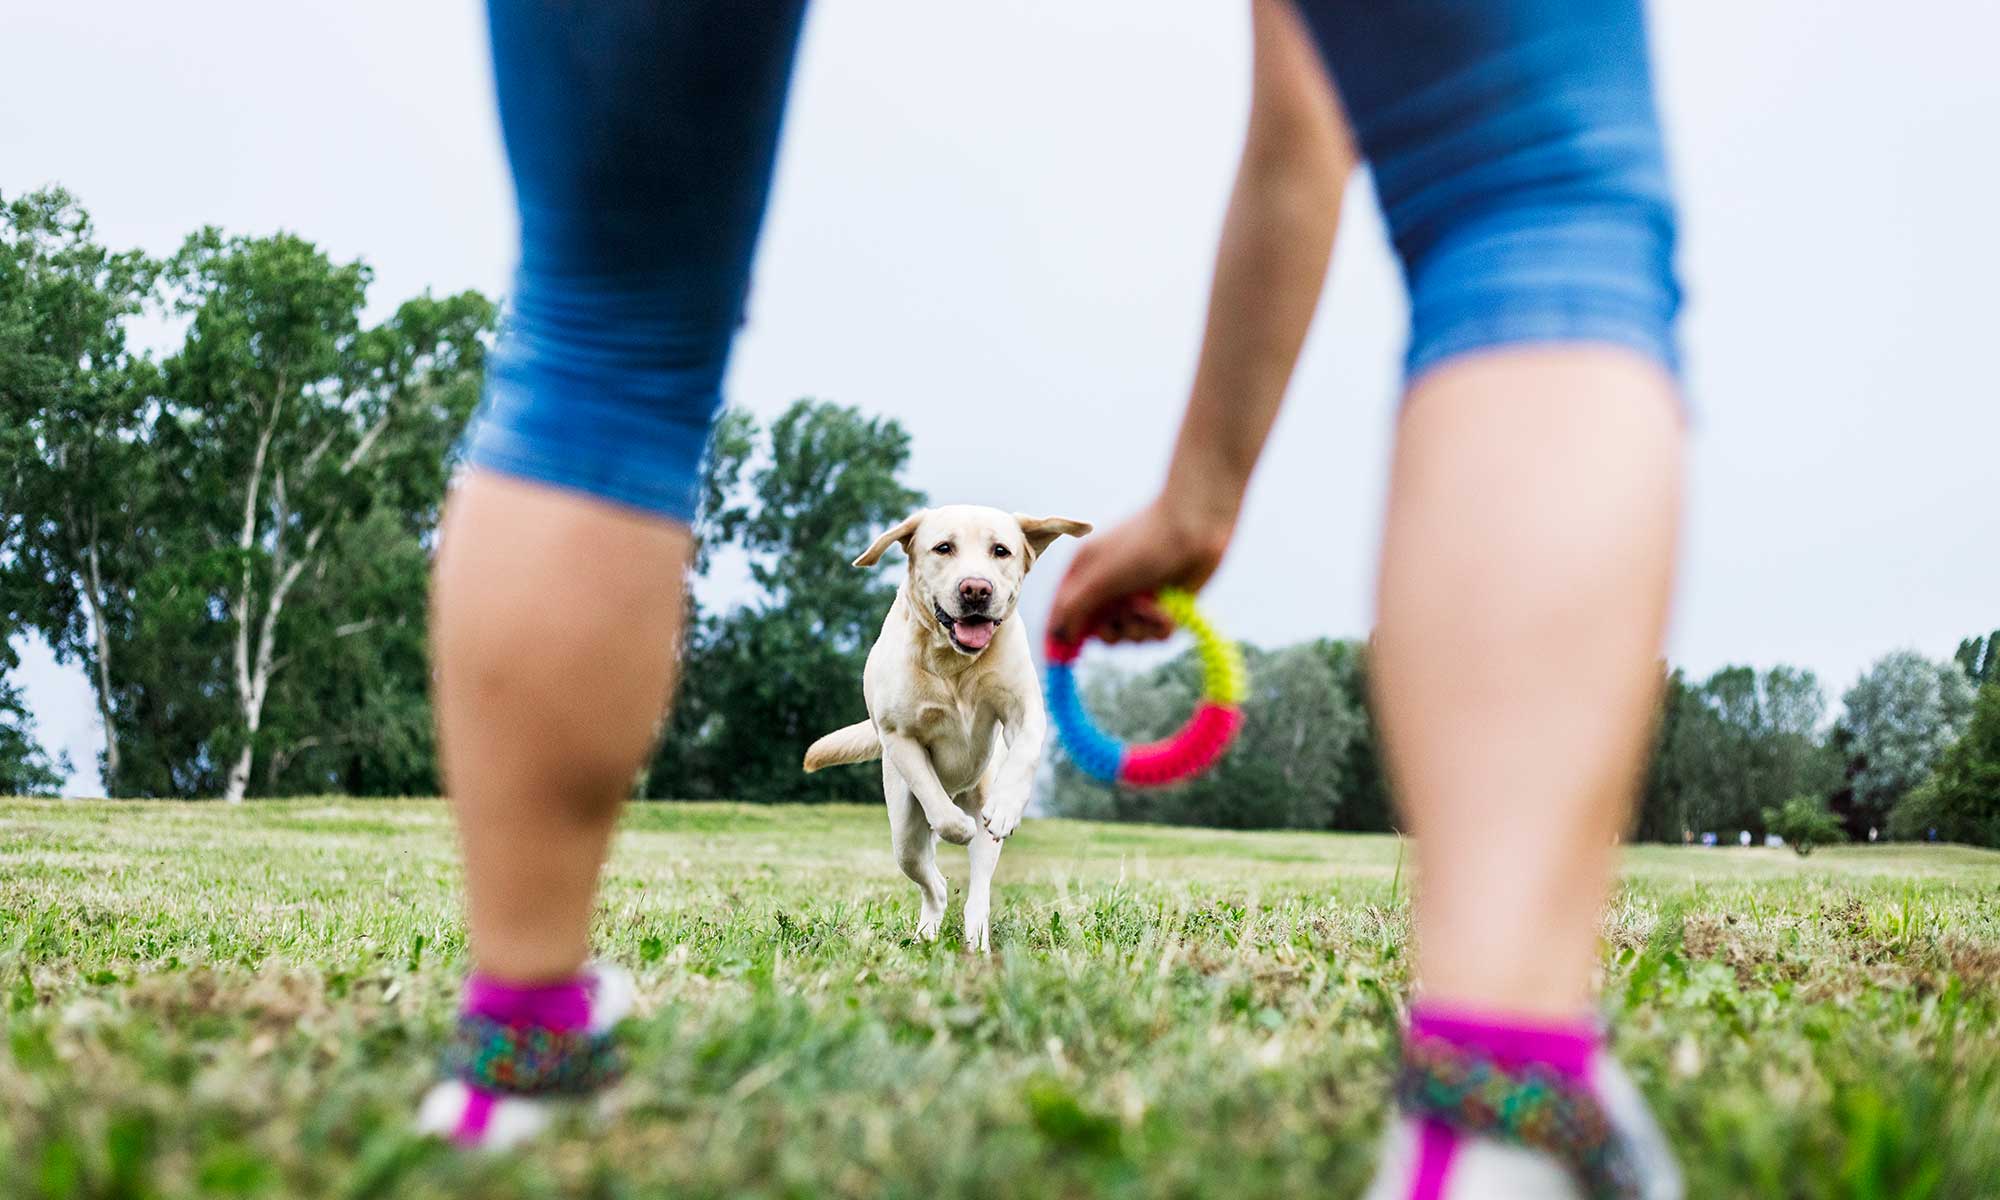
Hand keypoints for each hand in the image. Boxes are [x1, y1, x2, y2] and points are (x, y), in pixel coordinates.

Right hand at [1047, 494, 1232, 644]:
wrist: (1196, 528)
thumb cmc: (1143, 544)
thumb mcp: (1101, 575)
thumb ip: (1075, 606)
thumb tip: (1056, 635)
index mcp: (1084, 573)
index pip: (1062, 611)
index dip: (1061, 635)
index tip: (1063, 659)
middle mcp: (1107, 587)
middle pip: (1096, 631)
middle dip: (1112, 630)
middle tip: (1124, 616)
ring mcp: (1135, 597)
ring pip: (1127, 636)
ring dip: (1140, 628)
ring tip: (1153, 607)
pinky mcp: (1162, 606)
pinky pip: (1153, 635)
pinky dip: (1160, 627)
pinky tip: (1169, 611)